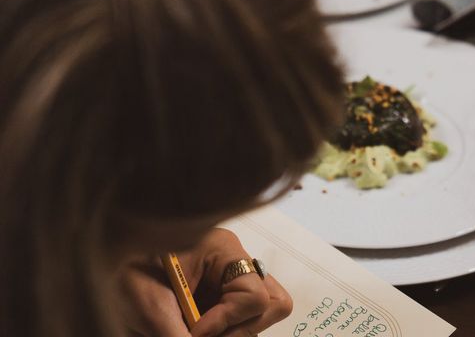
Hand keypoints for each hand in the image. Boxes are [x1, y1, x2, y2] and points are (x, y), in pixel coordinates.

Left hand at [119, 228, 292, 336]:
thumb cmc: (122, 270)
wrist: (98, 265)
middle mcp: (235, 262)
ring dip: (236, 331)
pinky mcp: (222, 295)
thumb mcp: (150, 306)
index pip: (255, 294)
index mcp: (224, 249)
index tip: (195, 331)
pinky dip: (227, 331)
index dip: (227, 320)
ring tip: (199, 331)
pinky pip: (244, 321)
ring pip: (265, 312)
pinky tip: (198, 329)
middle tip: (202, 334)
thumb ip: (178, 336)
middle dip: (241, 328)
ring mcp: (231, 278)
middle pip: (274, 302)